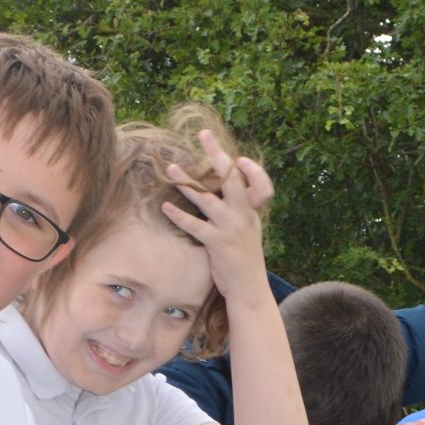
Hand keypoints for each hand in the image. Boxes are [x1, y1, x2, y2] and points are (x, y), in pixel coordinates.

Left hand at [160, 135, 273, 300]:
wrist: (249, 289)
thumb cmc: (245, 259)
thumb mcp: (249, 231)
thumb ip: (239, 211)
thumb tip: (222, 194)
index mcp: (252, 211)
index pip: (258, 181)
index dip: (251, 168)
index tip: (238, 159)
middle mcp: (243, 215)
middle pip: (230, 177)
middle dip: (216, 154)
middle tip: (204, 135)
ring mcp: (230, 227)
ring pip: (206, 198)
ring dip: (186, 182)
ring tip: (170, 168)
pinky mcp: (217, 243)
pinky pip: (194, 225)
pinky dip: (179, 215)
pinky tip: (165, 207)